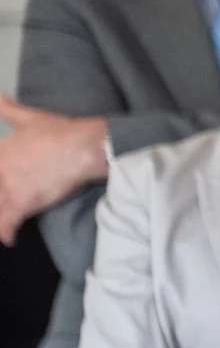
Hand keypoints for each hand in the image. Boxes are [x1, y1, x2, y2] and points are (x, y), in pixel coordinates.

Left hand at [0, 96, 108, 243]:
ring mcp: (9, 187)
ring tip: (4, 222)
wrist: (83, 147)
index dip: (0, 179)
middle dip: (1, 195)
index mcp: (1, 151)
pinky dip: (6, 232)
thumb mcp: (32, 117)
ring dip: (0, 216)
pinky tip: (9, 238)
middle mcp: (0, 169)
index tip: (3, 180)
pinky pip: (8, 223)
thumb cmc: (63, 131)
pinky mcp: (24, 202)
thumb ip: (9, 109)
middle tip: (7, 202)